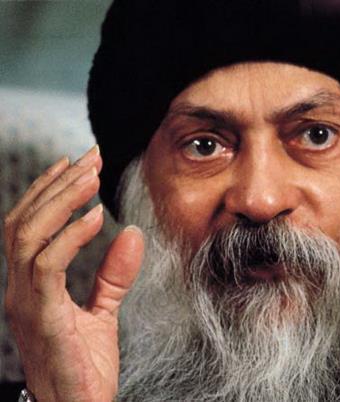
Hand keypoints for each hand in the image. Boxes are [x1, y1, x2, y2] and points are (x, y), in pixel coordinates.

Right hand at [3, 146, 143, 401]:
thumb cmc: (85, 368)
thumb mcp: (102, 313)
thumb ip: (113, 275)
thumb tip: (132, 234)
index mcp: (31, 286)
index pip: (28, 225)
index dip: (50, 191)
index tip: (79, 165)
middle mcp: (19, 289)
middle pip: (23, 220)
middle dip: (56, 184)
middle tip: (90, 157)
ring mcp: (25, 302)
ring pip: (27, 235)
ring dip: (60, 199)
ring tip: (90, 175)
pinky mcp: (41, 316)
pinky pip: (47, 266)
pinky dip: (69, 236)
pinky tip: (95, 217)